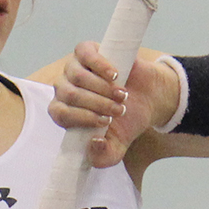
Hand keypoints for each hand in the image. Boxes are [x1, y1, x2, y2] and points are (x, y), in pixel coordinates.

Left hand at [49, 42, 178, 167]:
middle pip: (70, 94)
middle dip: (97, 104)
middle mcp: (64, 89)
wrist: (148, 97)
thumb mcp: (117, 148)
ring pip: (77, 76)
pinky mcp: (86, 51)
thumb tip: (94, 144)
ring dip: (101, 88)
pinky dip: (100, 65)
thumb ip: (104, 157)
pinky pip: (85, 54)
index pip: (59, 113)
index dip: (81, 118)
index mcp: (64, 113)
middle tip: (119, 111)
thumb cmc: (127, 121)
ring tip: (121, 96)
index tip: (106, 122)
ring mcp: (73, 68)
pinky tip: (115, 75)